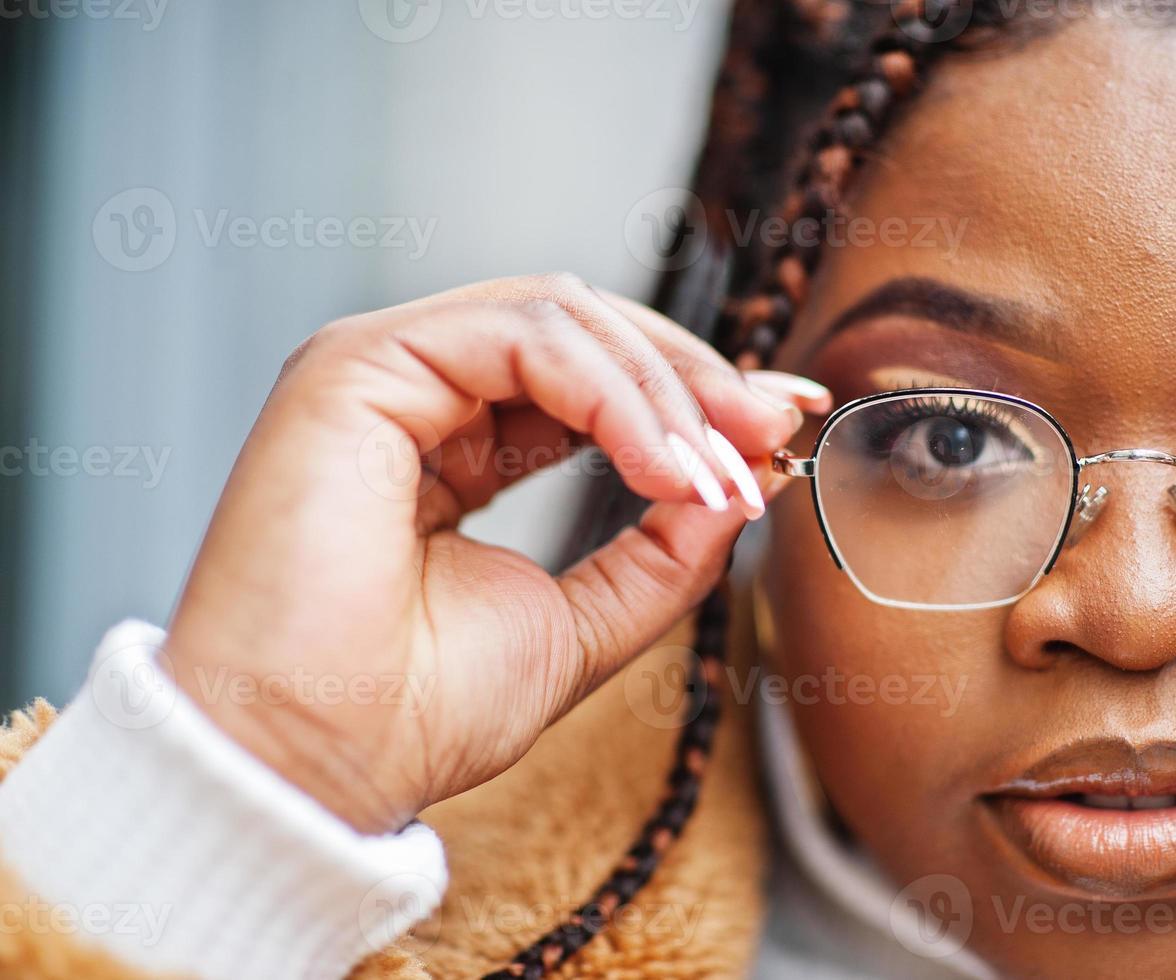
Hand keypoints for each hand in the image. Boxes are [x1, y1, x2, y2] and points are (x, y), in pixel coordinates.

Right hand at [164, 273, 830, 832]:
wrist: (315, 765)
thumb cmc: (414, 711)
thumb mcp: (582, 621)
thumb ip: (660, 551)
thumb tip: (737, 482)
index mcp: (457, 442)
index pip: (593, 378)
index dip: (693, 392)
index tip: (780, 423)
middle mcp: (421, 393)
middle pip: (588, 328)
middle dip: (694, 379)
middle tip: (770, 433)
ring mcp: (386, 369)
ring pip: (562, 315)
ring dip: (664, 390)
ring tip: (716, 474)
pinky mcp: (358, 364)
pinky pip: (521, 332)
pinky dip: (614, 390)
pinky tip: (663, 464)